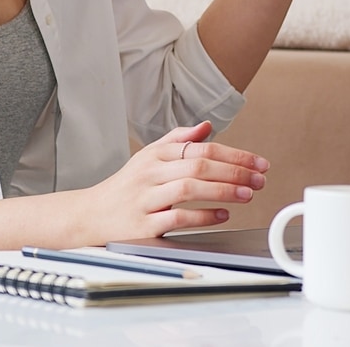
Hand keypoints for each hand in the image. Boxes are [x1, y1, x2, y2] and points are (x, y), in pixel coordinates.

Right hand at [81, 121, 268, 240]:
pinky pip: (177, 217)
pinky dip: (203, 217)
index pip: (201, 148)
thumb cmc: (125, 187)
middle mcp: (150, 172)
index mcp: (155, 154)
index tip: (258, 162)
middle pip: (198, 165)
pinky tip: (222, 215)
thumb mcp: (148, 157)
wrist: (89, 215)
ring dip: (223, 190)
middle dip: (235, 171)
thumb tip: (207, 126)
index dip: (235, 154)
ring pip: (189, 188)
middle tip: (260, 179)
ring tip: (248, 195)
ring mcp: (145, 198)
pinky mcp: (142, 224)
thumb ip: (178, 141)